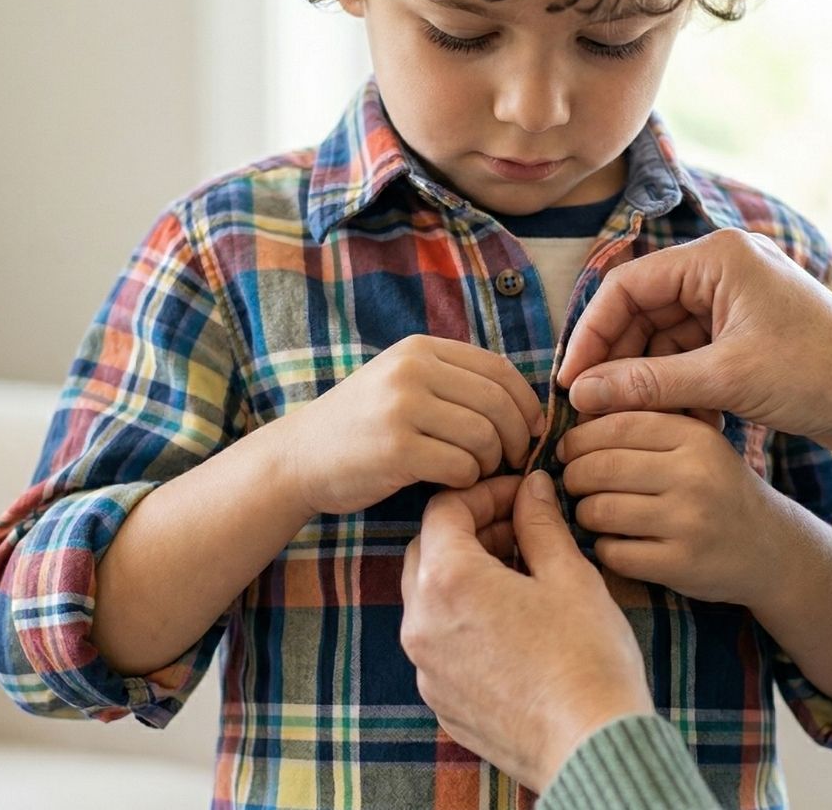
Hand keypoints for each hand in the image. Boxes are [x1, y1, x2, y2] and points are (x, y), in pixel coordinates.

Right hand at [282, 335, 543, 515]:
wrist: (298, 457)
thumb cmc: (363, 426)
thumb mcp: (403, 382)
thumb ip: (455, 381)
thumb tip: (525, 405)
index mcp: (420, 349)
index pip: (499, 368)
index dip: (526, 402)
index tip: (534, 429)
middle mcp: (412, 370)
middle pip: (497, 402)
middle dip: (518, 436)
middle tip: (514, 460)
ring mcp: (402, 407)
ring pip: (484, 435)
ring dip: (492, 462)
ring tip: (479, 472)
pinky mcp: (396, 449)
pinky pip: (461, 466)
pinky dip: (468, 480)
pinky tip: (453, 483)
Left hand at [400, 472, 654, 794]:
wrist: (593, 749)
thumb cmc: (586, 658)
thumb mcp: (568, 574)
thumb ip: (540, 522)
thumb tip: (532, 486)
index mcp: (448, 582)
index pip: (444, 510)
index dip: (483, 492)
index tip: (519, 493)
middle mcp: (422, 624)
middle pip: (427, 550)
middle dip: (469, 529)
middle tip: (519, 528)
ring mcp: (426, 668)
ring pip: (428, 598)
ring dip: (465, 573)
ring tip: (521, 573)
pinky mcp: (440, 701)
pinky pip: (438, 642)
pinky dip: (464, 618)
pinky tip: (512, 622)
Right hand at [558, 228, 831, 490]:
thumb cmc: (820, 375)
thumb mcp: (726, 379)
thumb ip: (648, 383)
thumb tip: (582, 392)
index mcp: (717, 257)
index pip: (627, 286)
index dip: (591, 333)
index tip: (570, 380)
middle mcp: (721, 269)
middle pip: (641, 311)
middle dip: (617, 360)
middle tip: (591, 406)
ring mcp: (732, 300)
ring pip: (662, 336)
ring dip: (646, 378)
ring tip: (630, 419)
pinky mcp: (741, 331)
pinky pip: (688, 353)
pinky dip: (675, 384)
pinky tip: (670, 416)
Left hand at [560, 411, 780, 603]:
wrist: (773, 549)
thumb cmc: (717, 489)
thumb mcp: (696, 444)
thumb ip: (646, 425)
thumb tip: (576, 411)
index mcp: (694, 436)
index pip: (615, 426)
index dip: (578, 438)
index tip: (567, 450)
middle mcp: (694, 476)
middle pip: (600, 468)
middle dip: (574, 476)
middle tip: (573, 483)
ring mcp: (689, 522)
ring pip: (600, 511)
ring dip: (583, 513)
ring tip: (591, 512)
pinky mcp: (682, 565)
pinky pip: (613, 552)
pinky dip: (603, 547)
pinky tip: (614, 542)